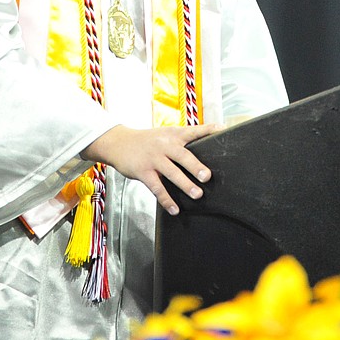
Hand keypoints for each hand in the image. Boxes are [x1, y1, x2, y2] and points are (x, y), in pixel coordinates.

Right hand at [81, 123, 223, 214]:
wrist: (117, 143)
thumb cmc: (146, 141)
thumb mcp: (163, 135)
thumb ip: (180, 142)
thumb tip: (201, 157)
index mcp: (172, 135)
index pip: (193, 131)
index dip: (208, 130)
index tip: (223, 130)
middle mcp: (164, 145)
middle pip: (183, 156)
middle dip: (196, 166)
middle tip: (207, 177)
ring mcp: (153, 159)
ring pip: (172, 173)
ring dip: (185, 185)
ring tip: (197, 195)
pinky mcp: (143, 172)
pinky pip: (157, 188)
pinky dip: (167, 200)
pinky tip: (175, 209)